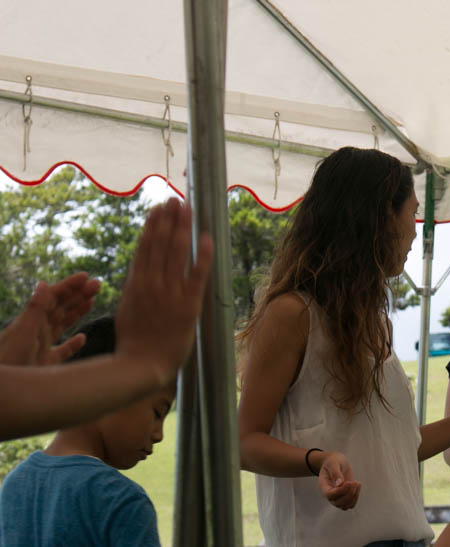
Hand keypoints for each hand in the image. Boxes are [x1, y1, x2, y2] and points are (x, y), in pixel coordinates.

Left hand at [0, 273, 99, 365]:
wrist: (2, 390)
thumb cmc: (8, 362)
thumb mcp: (23, 333)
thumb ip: (36, 309)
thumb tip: (44, 283)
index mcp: (31, 321)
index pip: (53, 298)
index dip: (69, 286)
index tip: (86, 276)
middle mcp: (37, 331)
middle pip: (61, 308)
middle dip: (79, 295)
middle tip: (98, 284)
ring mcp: (41, 347)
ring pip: (63, 325)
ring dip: (77, 312)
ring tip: (92, 301)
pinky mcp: (45, 364)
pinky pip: (62, 351)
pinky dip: (73, 344)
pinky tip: (82, 338)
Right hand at [115, 198, 212, 385]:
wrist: (141, 365)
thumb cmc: (135, 341)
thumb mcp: (128, 308)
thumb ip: (135, 287)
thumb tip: (140, 269)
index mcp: (136, 283)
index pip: (145, 246)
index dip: (153, 224)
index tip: (159, 207)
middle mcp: (152, 283)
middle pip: (161, 243)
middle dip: (169, 219)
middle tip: (176, 198)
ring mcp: (170, 293)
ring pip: (177, 252)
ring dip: (183, 228)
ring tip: (188, 208)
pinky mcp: (188, 305)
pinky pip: (197, 274)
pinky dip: (203, 254)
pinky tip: (207, 236)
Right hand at [318, 452, 360, 509]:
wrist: (336, 462)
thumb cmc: (333, 461)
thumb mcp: (333, 463)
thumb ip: (335, 472)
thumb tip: (340, 484)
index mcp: (324, 486)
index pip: (330, 495)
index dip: (340, 491)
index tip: (349, 482)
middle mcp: (329, 494)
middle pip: (338, 503)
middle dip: (349, 494)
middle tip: (354, 482)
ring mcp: (337, 497)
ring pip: (345, 506)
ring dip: (353, 497)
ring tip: (357, 483)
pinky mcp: (345, 496)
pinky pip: (351, 504)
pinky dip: (356, 497)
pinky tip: (358, 485)